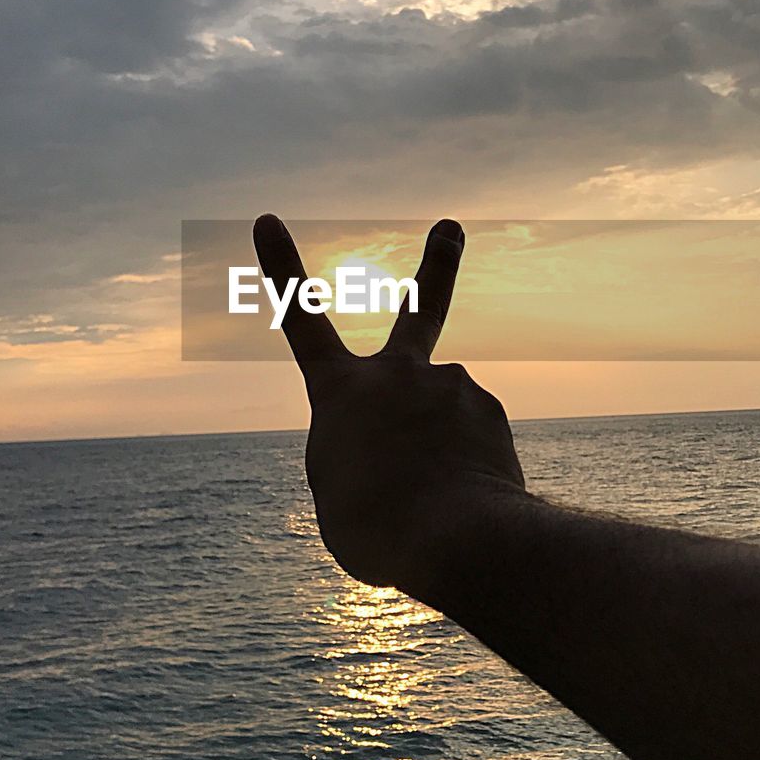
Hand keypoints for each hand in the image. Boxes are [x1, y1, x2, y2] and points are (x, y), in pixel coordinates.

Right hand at [252, 214, 524, 589]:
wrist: (455, 540)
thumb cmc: (377, 528)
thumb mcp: (339, 496)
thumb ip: (360, 453)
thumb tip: (401, 441)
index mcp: (340, 391)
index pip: (301, 320)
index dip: (283, 269)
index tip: (269, 219)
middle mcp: (399, 373)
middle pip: (421, 307)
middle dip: (438, 264)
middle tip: (452, 228)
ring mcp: (450, 385)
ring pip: (442, 419)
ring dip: (438, 453)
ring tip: (430, 498)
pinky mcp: (490, 411)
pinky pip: (472, 442)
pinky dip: (465, 468)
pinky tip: (461, 499)